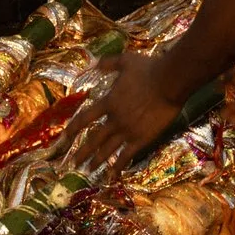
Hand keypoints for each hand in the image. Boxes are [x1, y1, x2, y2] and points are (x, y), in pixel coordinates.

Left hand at [76, 51, 182, 174]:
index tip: (65, 136)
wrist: (169, 82)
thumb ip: (108, 63)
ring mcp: (127, 131)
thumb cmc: (149, 69)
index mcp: (109, 102)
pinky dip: (118, 166)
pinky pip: (126, 155)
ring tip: (89, 170)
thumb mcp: (125, 60)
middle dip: (82, 152)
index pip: (85, 118)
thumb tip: (94, 63)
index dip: (73, 128)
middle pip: (94, 139)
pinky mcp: (141, 139)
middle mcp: (114, 120)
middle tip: (73, 163)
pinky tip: (112, 174)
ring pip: (107, 150)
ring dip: (96, 161)